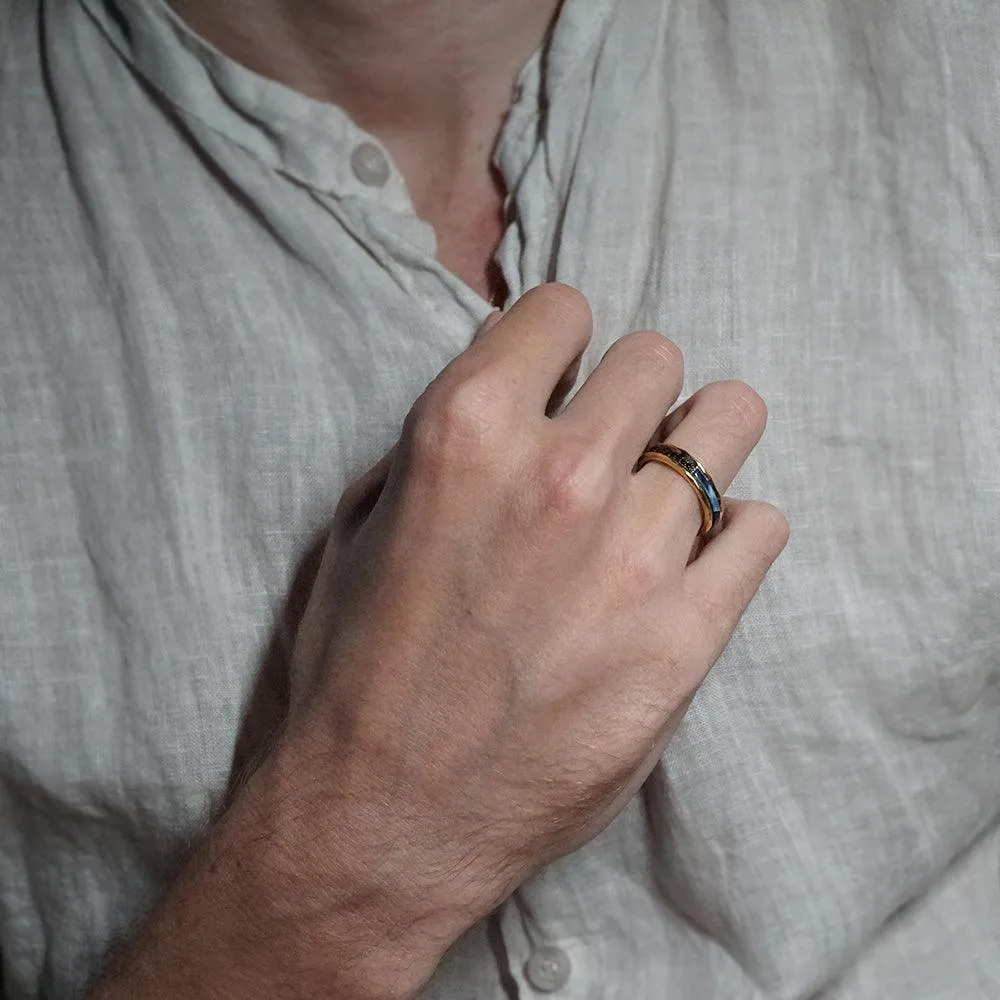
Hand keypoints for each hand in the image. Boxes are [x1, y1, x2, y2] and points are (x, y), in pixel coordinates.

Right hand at [90, 284, 786, 999]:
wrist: (382, 817)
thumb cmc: (359, 668)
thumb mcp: (364, 523)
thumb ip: (443, 446)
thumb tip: (513, 400)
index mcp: (465, 432)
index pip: (563, 307)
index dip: (560, 342)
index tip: (560, 380)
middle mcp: (557, 476)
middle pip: (655, 358)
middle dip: (632, 393)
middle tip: (613, 443)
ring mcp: (632, 557)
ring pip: (729, 421)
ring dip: (699, 445)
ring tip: (668, 490)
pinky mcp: (684, 639)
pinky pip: (762, 527)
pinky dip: (736, 532)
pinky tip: (694, 561)